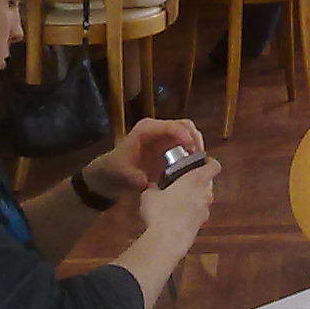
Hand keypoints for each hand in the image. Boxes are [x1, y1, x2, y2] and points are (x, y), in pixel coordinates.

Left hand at [89, 118, 205, 195]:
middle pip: (185, 126)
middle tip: (200, 159)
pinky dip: (193, 152)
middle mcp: (158, 128)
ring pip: (189, 133)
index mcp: (147, 130)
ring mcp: (164, 136)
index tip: (193, 153)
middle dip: (196, 140)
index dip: (186, 137)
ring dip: (196, 146)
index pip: (172, 127)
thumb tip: (148, 183)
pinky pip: (186, 143)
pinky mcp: (168, 145)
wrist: (109, 174)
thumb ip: (135, 178)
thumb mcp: (122, 176)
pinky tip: (194, 167)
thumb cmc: (115, 170)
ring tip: (199, 164)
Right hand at [136, 157, 216, 245]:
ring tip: (176, 200)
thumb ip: (153, 188)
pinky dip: (190, 212)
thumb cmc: (161, 213)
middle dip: (197, 181)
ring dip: (194, 198)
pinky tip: (175, 216)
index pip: (214, 165)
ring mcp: (205, 211)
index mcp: (196, 179)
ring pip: (203, 199)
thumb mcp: (149, 195)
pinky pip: (198, 213)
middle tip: (182, 181)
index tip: (201, 161)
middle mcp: (205, 194)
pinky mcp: (200, 225)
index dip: (209, 162)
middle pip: (208, 182)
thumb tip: (152, 187)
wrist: (168, 240)